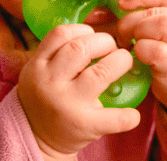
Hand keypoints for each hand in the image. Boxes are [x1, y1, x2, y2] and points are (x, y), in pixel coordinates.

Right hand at [17, 24, 140, 158]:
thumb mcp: (39, 70)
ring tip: (123, 63)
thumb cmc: (44, 96)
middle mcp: (50, 82)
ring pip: (100, 73)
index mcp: (38, 65)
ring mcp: (67, 104)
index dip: (83, 30)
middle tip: (113, 48)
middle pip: (81, 48)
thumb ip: (58, 51)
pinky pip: (113, 118)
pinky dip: (127, 115)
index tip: (93, 36)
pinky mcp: (83, 125)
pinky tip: (132, 114)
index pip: (61, 34)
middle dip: (105, 42)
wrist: (35, 137)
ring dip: (120, 62)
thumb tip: (97, 31)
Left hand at [115, 0, 166, 146]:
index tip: (122, 4)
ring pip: (162, 24)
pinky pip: (156, 50)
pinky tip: (138, 56)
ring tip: (130, 44)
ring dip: (137, 32)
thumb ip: (159, 16)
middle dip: (132, 19)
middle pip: (158, 10)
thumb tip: (121, 4)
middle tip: (122, 34)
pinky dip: (141, 50)